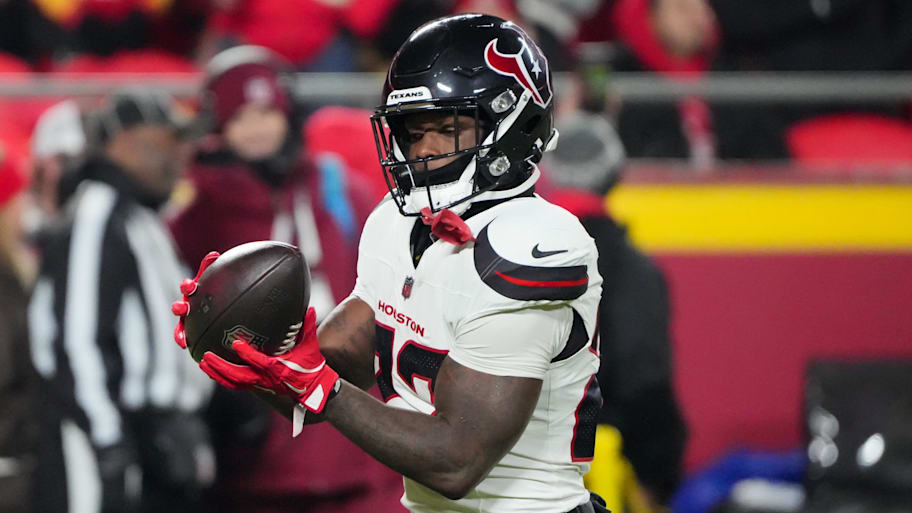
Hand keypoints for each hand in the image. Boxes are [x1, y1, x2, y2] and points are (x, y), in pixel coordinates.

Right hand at [171, 251, 219, 348]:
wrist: (220, 304)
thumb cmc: (218, 289)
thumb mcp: (217, 278)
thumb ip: (212, 267)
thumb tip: (214, 254)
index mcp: (194, 291)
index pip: (188, 287)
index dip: (188, 286)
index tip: (190, 287)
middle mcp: (188, 303)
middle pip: (180, 305)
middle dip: (179, 307)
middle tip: (182, 309)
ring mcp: (187, 317)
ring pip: (180, 324)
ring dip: (179, 331)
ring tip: (182, 339)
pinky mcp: (187, 329)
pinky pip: (182, 335)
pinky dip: (182, 340)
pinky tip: (185, 347)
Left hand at [199, 308, 339, 413]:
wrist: (312, 388)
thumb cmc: (311, 367)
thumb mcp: (310, 346)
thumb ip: (308, 327)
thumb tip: (311, 308)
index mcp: (277, 368)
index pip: (258, 361)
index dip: (246, 354)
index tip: (235, 344)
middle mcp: (265, 378)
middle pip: (238, 375)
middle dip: (221, 367)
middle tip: (206, 357)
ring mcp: (260, 384)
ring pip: (233, 382)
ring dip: (217, 373)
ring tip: (203, 363)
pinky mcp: (257, 387)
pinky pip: (236, 384)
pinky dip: (223, 378)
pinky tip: (212, 370)